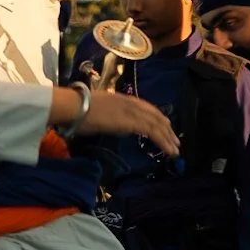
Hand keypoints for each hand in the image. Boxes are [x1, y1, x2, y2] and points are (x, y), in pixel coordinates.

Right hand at [62, 89, 180, 156]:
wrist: (73, 106)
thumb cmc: (78, 111)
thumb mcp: (99, 111)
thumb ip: (111, 117)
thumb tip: (116, 125)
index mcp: (123, 99)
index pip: (146, 108)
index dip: (158, 118)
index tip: (166, 127)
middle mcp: (131, 103)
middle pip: (156, 116)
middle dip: (167, 130)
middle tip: (175, 141)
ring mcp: (132, 112)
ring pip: (157, 125)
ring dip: (168, 138)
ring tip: (175, 150)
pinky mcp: (132, 122)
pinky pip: (153, 132)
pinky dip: (163, 141)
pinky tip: (169, 150)